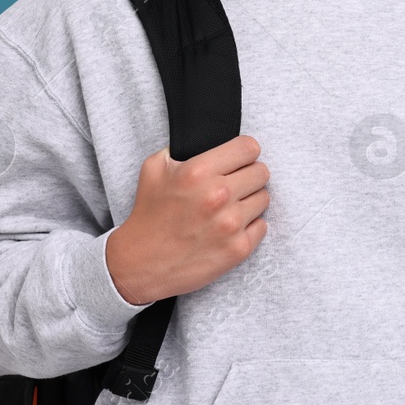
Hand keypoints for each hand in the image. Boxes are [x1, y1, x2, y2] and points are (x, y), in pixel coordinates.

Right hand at [106, 134, 270, 305]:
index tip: (238, 161)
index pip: (249, 148)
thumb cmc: (149, 214)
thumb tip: (211, 140)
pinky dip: (249, 227)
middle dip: (248, 176)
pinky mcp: (238, 249)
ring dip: (249, 202)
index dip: (245, 153)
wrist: (139, 263)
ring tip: (227, 209)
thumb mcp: (155, 168)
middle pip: (262, 172)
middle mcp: (218, 195)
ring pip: (264, 198)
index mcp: (199, 171)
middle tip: (232, 186)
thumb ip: (184, 149)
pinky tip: (228, 229)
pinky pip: (262, 225)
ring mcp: (230, 224)